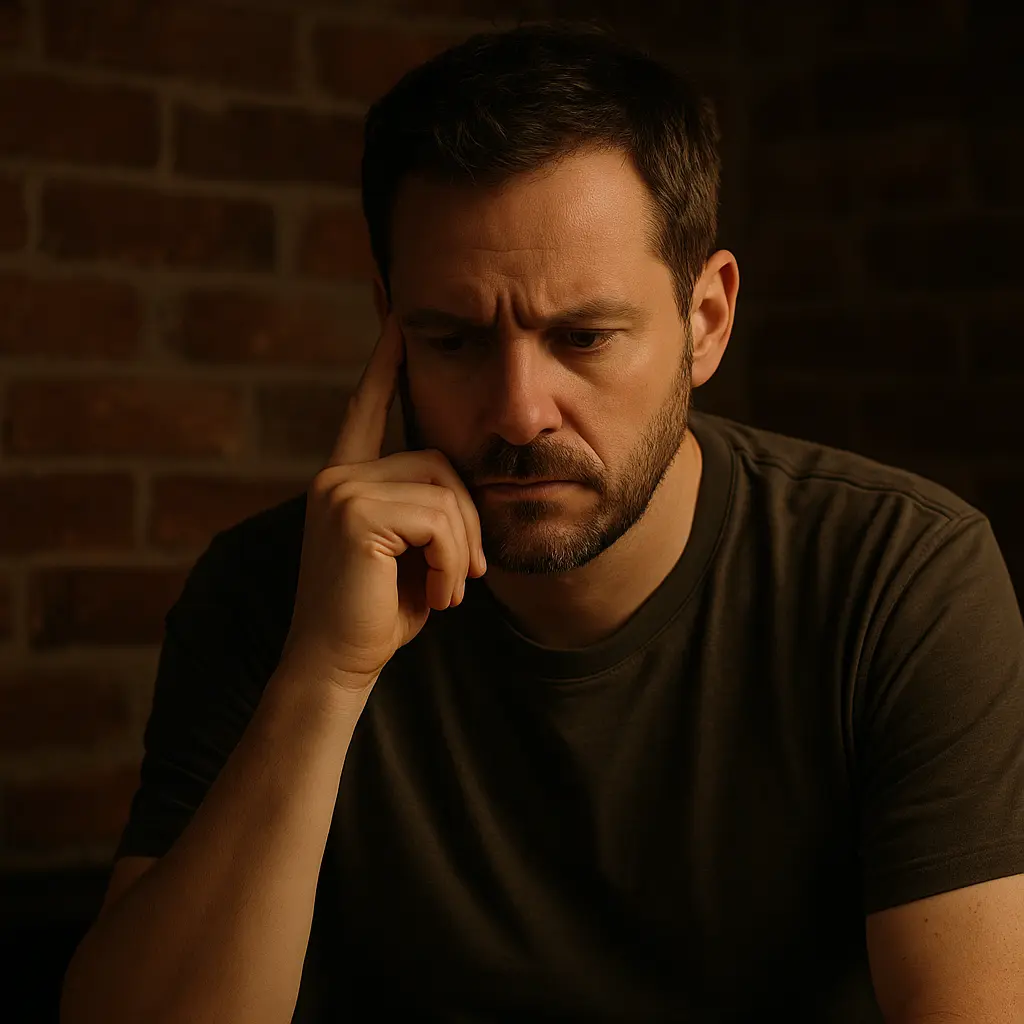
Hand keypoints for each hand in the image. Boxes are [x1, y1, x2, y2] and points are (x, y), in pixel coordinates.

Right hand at [279, 313, 486, 691]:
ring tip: (450, 590)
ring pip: (445, 489)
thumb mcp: (409, 553)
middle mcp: (338, 475)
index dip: (384, 364)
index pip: (368, 408)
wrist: (338, 666)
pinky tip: (440, 597)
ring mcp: (341, 488)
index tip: (395, 315)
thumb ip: (423, 509)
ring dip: (463, 549)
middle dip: (467, 522)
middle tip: (466, 574)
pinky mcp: (354, 511)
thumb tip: (459, 480)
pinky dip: (454, 562)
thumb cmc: (379, 613)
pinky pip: (439, 517)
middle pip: (438, 461)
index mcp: (347, 479)